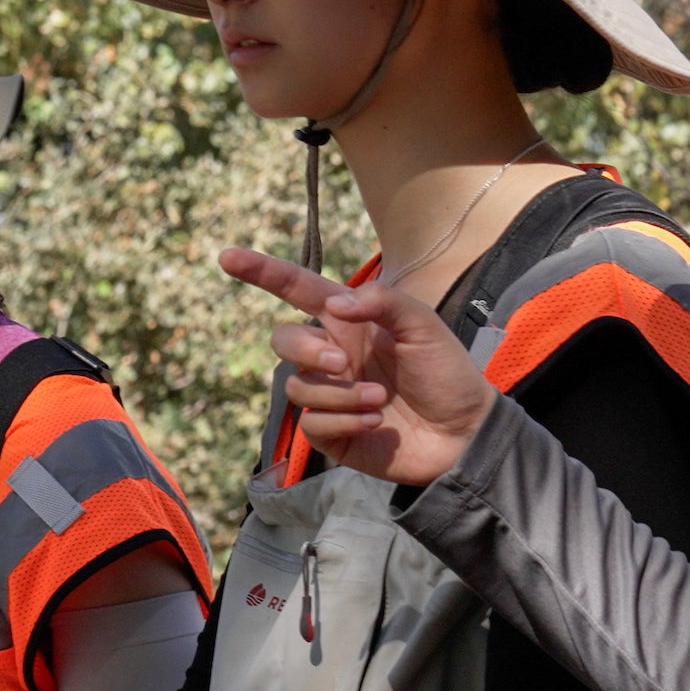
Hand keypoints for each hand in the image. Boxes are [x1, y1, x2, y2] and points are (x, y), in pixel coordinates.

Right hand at [219, 248, 497, 486]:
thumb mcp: (423, 325)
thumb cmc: (446, 373)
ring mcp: (328, 395)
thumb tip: (336, 304)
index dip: (261, 272)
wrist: (463, 432)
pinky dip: (345, 421)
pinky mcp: (330, 433)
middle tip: (340, 362)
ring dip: (339, 393)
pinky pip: (313, 424)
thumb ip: (382, 301)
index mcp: (348, 322)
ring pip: (298, 387)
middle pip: (283, 342)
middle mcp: (332, 355)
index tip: (226, 257)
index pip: (296, 290)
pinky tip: (376, 422)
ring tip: (380, 400)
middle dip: (305, 350)